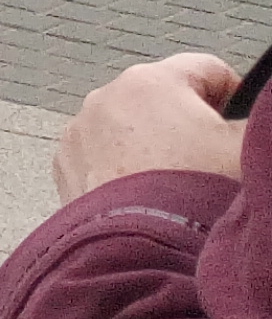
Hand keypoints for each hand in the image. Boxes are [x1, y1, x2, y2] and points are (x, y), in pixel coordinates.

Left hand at [53, 54, 248, 203]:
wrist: (142, 249)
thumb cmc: (195, 194)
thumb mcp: (245, 150)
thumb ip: (255, 124)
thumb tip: (251, 123)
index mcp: (152, 81)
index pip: (208, 69)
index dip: (236, 95)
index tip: (241, 123)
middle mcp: (106, 97)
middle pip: (165, 99)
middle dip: (190, 125)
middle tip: (211, 161)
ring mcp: (79, 132)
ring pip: (130, 129)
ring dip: (154, 148)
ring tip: (177, 185)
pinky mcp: (66, 166)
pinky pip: (103, 157)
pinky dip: (124, 171)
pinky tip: (146, 198)